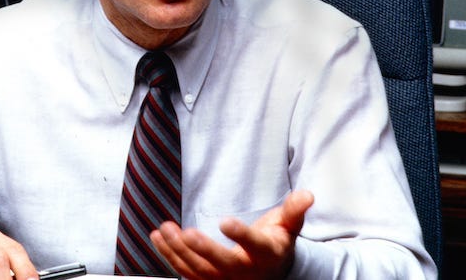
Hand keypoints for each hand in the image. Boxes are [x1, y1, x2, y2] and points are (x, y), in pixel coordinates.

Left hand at [150, 190, 313, 279]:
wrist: (270, 271)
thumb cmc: (276, 243)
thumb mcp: (289, 226)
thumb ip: (295, 210)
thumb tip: (308, 194)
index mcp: (265, 254)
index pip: (253, 245)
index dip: (240, 234)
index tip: (225, 221)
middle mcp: (244, 271)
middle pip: (221, 263)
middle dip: (202, 250)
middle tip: (186, 232)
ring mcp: (224, 279)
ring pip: (198, 269)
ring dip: (178, 250)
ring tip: (164, 229)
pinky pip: (186, 271)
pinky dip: (169, 256)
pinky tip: (157, 237)